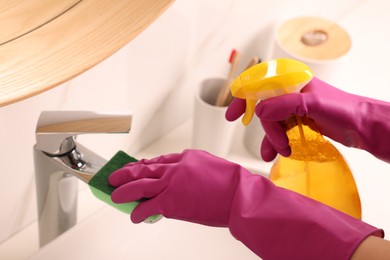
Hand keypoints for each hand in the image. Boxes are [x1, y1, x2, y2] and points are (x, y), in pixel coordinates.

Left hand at [109, 149, 381, 258]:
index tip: (135, 167)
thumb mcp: (210, 167)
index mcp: (186, 157)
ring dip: (125, 190)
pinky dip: (138, 212)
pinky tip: (133, 216)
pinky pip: (148, 206)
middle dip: (126, 173)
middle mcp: (175, 167)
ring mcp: (172, 182)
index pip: (158, 160)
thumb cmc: (231, 183)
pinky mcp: (171, 200)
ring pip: (140, 184)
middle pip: (144, 168)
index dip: (143, 165)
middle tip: (115, 176)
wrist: (240, 195)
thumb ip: (191, 170)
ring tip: (115, 194)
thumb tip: (179, 179)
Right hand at [227, 77, 389, 161]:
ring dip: (272, 139)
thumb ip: (286, 105)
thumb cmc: (346, 110)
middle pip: (264, 108)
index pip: (260, 83)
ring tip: (281, 152)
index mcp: (293, 81)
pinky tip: (276, 154)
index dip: (243, 97)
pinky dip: (276, 144)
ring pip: (271, 123)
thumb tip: (259, 111)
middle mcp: (291, 93)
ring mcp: (294, 108)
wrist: (365, 127)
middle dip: (268, 129)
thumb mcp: (315, 104)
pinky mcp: (299, 122)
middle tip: (278, 143)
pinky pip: (280, 132)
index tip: (232, 114)